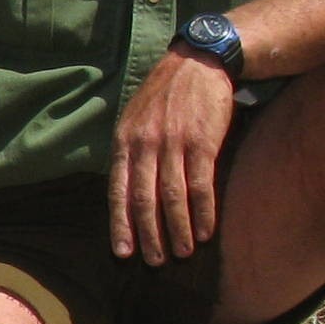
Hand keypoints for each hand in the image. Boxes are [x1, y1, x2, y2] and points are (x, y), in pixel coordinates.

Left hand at [108, 47, 236, 263]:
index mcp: (125, 141)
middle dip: (149, 235)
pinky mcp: (202, 142)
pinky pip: (201, 185)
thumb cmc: (166, 95)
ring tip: (183, 253)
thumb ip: (130, 152)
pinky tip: (206, 231)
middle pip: (143, 200)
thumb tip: (125, 191)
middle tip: (154, 261)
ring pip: (172, 197)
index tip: (123, 252)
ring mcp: (174, 143)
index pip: (118, 190)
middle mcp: (145, 144)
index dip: (120, 224)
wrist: (199, 62)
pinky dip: (203, 212)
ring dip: (178, 230)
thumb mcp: (135, 118)